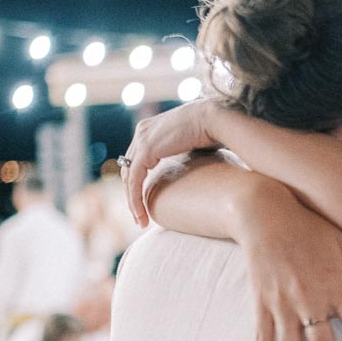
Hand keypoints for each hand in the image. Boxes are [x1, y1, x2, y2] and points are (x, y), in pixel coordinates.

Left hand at [122, 100, 225, 226]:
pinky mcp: (146, 149)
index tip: (145, 204)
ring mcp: (142, 139)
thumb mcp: (189, 145)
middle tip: (140, 217)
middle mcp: (141, 132)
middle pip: (128, 170)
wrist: (214, 119)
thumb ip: (180, 155)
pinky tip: (141, 213)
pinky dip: (135, 198)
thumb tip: (189, 172)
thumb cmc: (212, 132)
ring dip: (132, 202)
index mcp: (149, 129)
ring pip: (128, 177)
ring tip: (141, 221)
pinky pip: (134, 179)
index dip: (137, 184)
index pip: (136, 162)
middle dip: (132, 196)